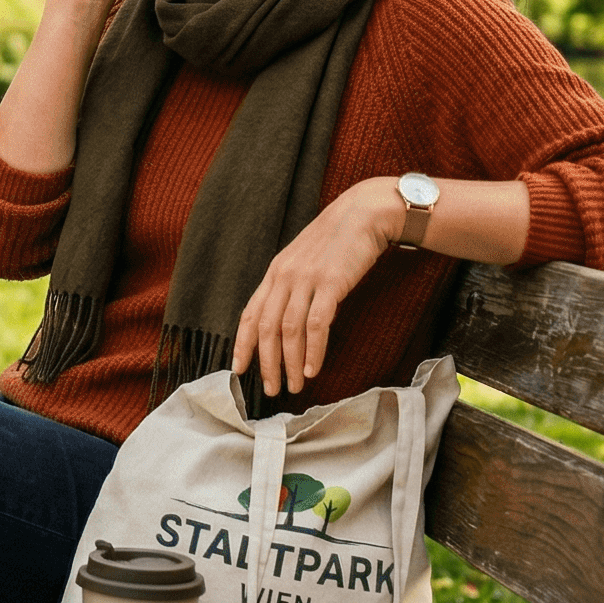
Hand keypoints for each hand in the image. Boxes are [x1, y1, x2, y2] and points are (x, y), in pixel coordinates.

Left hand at [236, 178, 401, 398]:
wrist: (365, 213)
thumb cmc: (338, 241)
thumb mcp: (305, 260)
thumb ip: (293, 285)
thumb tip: (286, 320)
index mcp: (275, 272)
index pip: (249, 314)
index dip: (242, 344)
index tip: (239, 370)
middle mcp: (284, 276)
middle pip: (265, 328)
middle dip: (266, 363)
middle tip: (271, 389)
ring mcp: (306, 279)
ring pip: (288, 330)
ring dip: (289, 363)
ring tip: (293, 386)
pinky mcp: (330, 283)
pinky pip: (316, 324)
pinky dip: (313, 350)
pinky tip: (312, 369)